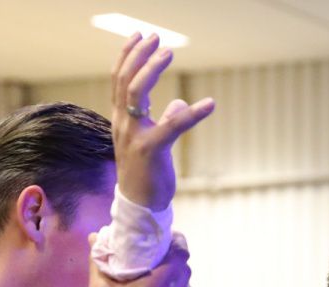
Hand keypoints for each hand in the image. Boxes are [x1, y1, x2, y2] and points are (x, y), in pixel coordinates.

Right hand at [72, 234, 193, 286]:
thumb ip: (100, 259)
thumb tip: (94, 237)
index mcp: (156, 286)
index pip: (181, 255)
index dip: (178, 243)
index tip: (171, 238)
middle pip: (186, 272)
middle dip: (177, 262)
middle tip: (165, 259)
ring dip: (180, 285)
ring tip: (165, 283)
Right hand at [111, 33, 215, 210]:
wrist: (139, 207)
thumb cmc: (146, 175)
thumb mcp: (151, 143)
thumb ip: (163, 120)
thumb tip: (177, 104)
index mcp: (121, 121)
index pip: (118, 81)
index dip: (127, 56)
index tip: (139, 37)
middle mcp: (123, 124)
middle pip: (125, 81)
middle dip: (140, 56)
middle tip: (157, 39)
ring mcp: (134, 136)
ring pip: (136, 93)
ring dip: (153, 70)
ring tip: (168, 53)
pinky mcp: (151, 150)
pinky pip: (172, 125)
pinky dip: (192, 113)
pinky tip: (210, 104)